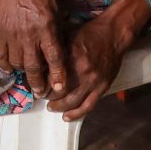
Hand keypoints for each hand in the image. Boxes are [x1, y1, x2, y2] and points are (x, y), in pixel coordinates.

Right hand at [0, 0, 68, 101]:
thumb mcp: (56, 7)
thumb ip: (57, 28)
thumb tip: (59, 46)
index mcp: (47, 29)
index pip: (54, 59)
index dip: (58, 76)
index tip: (59, 88)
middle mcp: (30, 36)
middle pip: (34, 67)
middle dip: (39, 83)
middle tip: (41, 93)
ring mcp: (12, 35)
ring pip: (17, 63)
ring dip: (23, 72)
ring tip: (27, 76)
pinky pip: (1, 55)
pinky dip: (6, 64)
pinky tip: (10, 68)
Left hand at [49, 1, 143, 120]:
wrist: (114, 34)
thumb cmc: (89, 33)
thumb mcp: (66, 35)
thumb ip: (54, 50)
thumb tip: (39, 62)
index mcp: (71, 57)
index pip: (51, 77)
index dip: (41, 85)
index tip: (36, 87)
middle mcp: (82, 72)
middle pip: (59, 92)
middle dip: (48, 96)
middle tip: (42, 96)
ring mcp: (93, 81)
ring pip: (72, 102)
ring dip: (59, 107)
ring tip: (51, 107)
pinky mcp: (103, 87)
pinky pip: (88, 105)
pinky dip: (77, 113)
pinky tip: (67, 117)